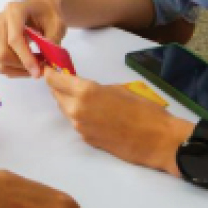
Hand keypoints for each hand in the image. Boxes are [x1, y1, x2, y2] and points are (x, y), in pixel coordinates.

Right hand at [0, 0, 66, 77]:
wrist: (42, 7)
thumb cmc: (51, 14)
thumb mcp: (58, 26)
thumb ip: (52, 44)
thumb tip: (46, 66)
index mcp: (15, 10)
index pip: (14, 38)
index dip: (25, 58)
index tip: (38, 72)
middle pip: (2, 52)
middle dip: (21, 66)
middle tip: (39, 70)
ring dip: (18, 69)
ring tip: (35, 67)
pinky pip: (0, 63)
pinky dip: (14, 69)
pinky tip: (28, 65)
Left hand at [46, 69, 187, 174]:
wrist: (158, 140)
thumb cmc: (144, 109)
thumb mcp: (118, 89)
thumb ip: (95, 88)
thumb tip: (83, 89)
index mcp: (84, 92)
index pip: (54, 80)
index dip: (50, 72)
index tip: (49, 67)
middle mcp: (76, 110)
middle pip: (57, 95)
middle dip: (59, 87)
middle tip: (65, 80)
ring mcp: (80, 127)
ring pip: (66, 110)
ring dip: (69, 102)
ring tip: (83, 96)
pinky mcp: (87, 140)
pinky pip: (77, 123)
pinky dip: (80, 115)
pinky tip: (95, 113)